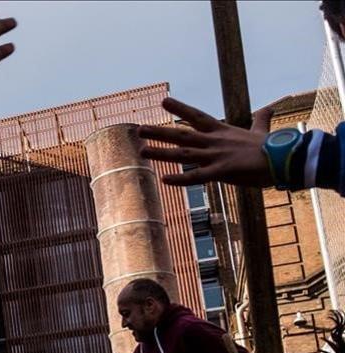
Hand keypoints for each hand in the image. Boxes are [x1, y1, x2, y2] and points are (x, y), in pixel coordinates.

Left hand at [138, 97, 273, 187]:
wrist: (285, 159)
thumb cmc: (272, 147)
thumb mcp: (262, 130)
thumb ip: (260, 119)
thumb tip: (269, 108)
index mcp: (222, 131)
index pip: (197, 116)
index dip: (180, 109)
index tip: (164, 101)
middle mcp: (215, 142)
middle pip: (182, 135)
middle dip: (159, 132)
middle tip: (139, 129)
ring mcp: (217, 156)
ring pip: (184, 154)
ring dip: (161, 153)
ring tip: (141, 151)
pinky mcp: (223, 172)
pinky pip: (198, 177)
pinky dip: (181, 179)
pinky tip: (165, 179)